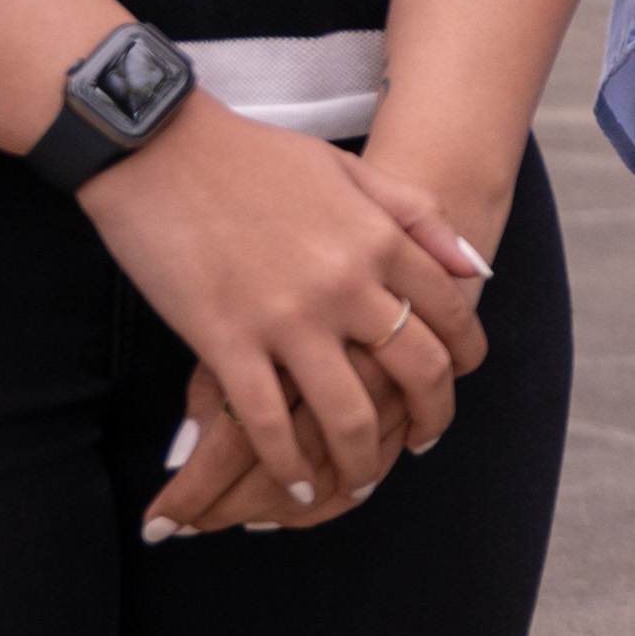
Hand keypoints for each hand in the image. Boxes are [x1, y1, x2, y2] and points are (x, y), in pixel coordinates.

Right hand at [81, 96, 470, 535]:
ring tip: (360, 482)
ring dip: (362, 461)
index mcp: (380, 238)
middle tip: (424, 442)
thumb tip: (475, 269)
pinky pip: (269, 424)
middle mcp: (346, 284)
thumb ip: (417, 216)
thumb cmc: (255, 156)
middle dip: (430, 417)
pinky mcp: (225, 343)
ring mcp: (286, 319)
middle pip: (415, 370)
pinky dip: (289, 465)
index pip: (448, 311)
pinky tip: (298, 485)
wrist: (159, 149)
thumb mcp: (351, 168)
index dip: (463, 355)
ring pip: (348, 414)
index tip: (457, 380)